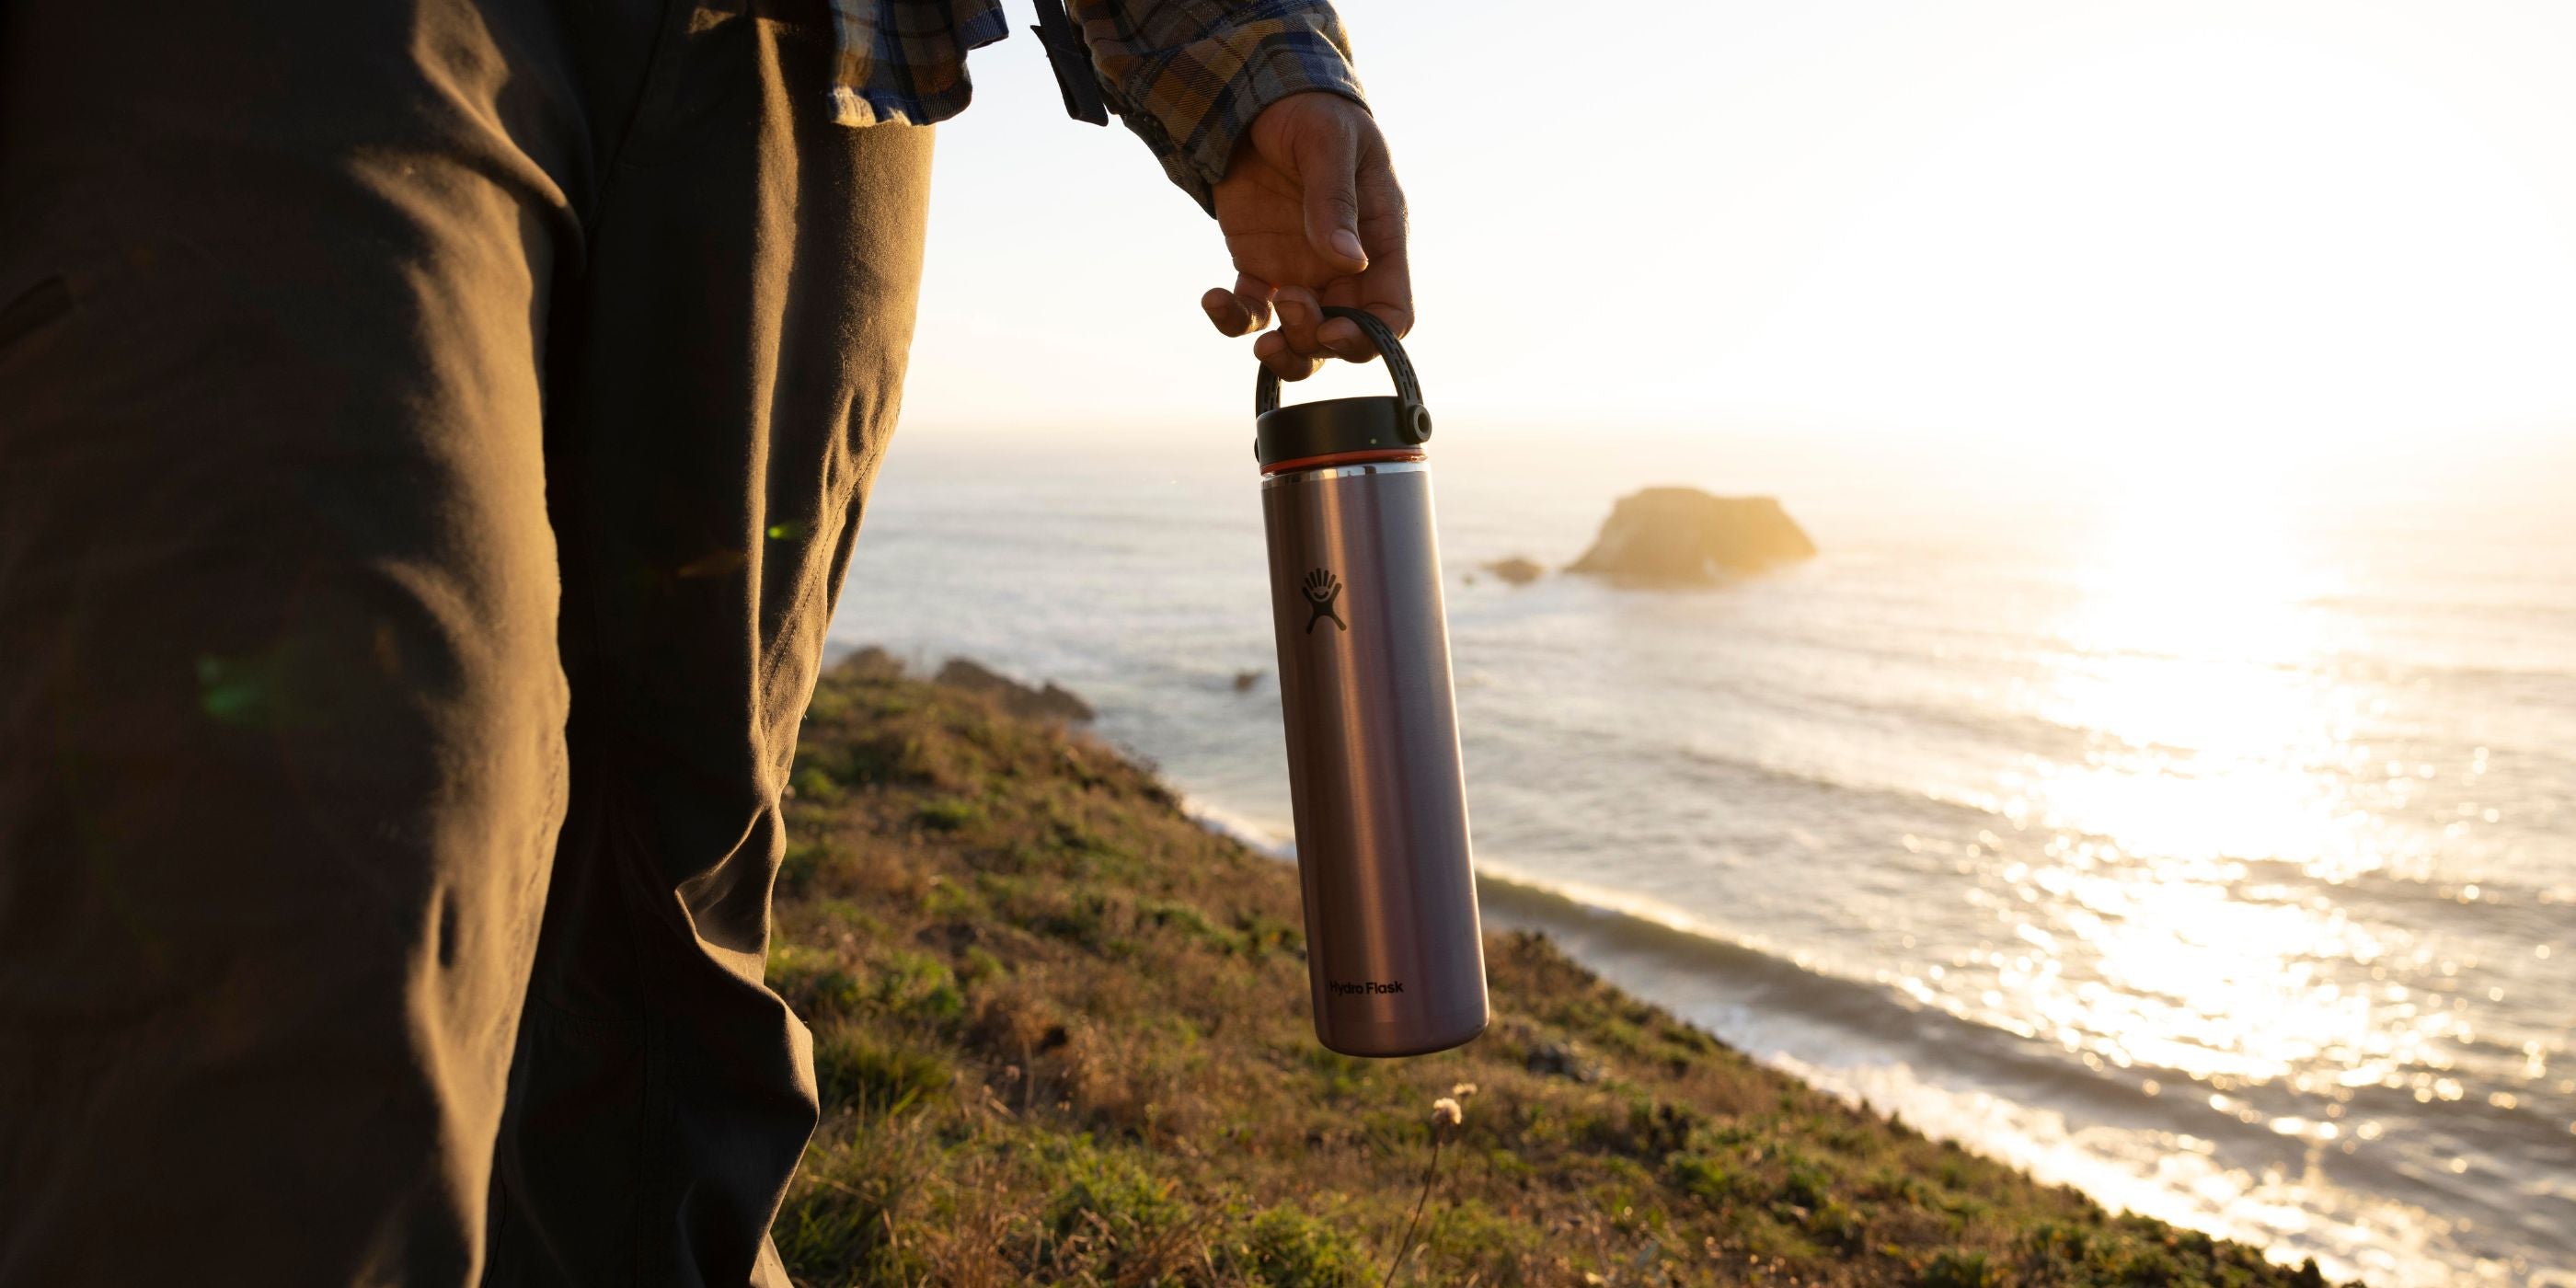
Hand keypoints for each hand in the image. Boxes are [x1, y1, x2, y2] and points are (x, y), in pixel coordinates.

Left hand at [1200, 92, 1411, 382]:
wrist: (1257, 98)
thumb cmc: (1309, 112)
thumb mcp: (1328, 144)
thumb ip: (1336, 200)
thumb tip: (1347, 260)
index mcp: (1379, 241)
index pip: (1392, 314)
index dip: (1368, 337)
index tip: (1331, 331)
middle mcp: (1344, 268)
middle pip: (1345, 339)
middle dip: (1317, 340)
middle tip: (1287, 303)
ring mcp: (1301, 273)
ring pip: (1301, 341)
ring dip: (1283, 351)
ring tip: (1259, 331)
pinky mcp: (1259, 269)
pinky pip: (1250, 315)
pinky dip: (1231, 321)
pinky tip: (1212, 297)